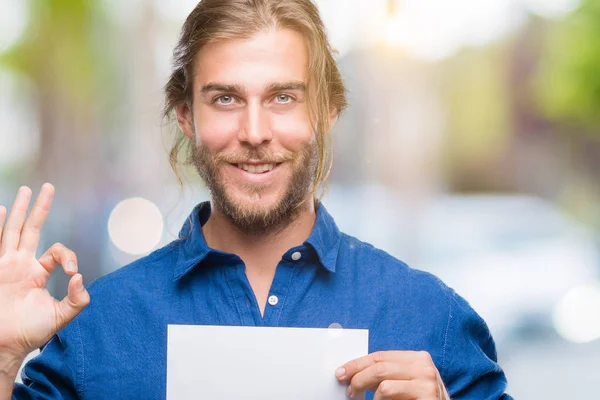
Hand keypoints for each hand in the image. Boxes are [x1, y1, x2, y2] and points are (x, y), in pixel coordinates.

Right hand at [0, 184, 89, 359]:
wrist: (3, 345)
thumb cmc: (30, 332)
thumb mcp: (61, 316)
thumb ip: (77, 299)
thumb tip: (80, 277)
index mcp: (37, 272)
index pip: (57, 251)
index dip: (69, 256)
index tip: (72, 272)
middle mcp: (21, 264)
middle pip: (32, 229)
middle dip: (40, 208)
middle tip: (47, 187)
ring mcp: (6, 265)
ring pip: (14, 230)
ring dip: (19, 210)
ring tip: (25, 190)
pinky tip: (0, 209)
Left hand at [335, 351, 449, 399]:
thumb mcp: (403, 382)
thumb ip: (386, 374)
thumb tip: (355, 373)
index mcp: (418, 358)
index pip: (380, 356)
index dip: (358, 363)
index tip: (342, 371)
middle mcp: (424, 366)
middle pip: (379, 366)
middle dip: (358, 376)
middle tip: (348, 388)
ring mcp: (427, 381)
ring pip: (383, 382)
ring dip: (367, 391)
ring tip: (362, 398)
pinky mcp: (427, 396)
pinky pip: (390, 394)